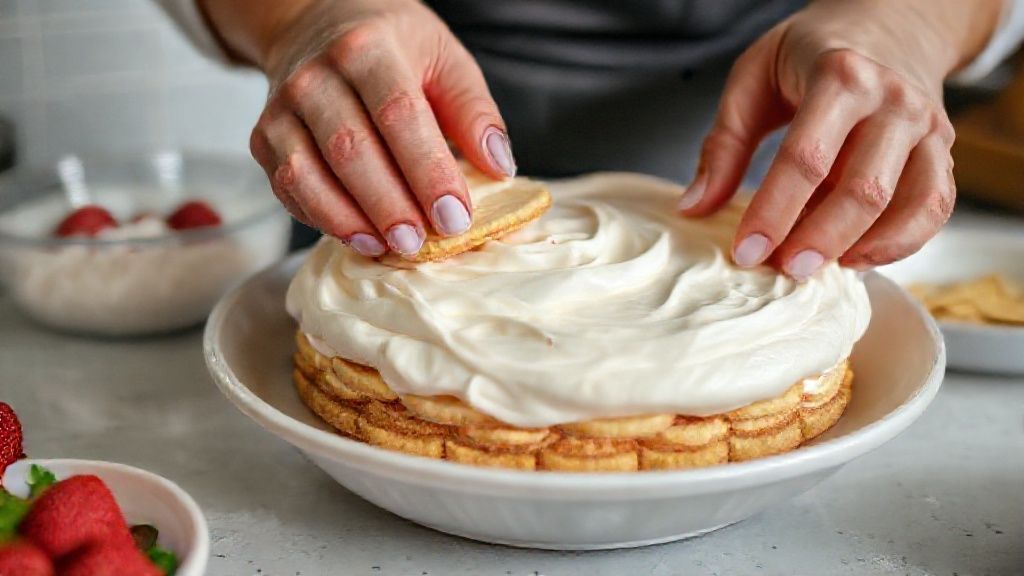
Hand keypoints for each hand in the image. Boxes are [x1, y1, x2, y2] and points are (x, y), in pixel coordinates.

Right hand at [202, 0, 514, 256]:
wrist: (316, 23)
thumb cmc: (391, 47)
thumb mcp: (444, 59)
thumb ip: (474, 112)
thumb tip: (499, 167)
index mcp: (369, 48)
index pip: (399, 115)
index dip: (427, 172)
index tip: (454, 216)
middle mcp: (316, 76)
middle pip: (351, 151)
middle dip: (389, 205)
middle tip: (422, 243)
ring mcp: (282, 108)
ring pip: (308, 174)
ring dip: (350, 221)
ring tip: (389, 248)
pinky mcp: (262, 138)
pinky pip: (287, 187)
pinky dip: (322, 218)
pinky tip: (358, 236)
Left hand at [679, 0, 1003, 277]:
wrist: (889, 23)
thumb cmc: (811, 53)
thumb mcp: (754, 77)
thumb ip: (724, 143)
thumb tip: (694, 207)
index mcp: (840, 76)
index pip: (806, 157)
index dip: (774, 212)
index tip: (746, 252)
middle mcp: (892, 101)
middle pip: (862, 189)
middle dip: (819, 240)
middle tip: (781, 271)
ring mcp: (926, 127)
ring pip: (909, 203)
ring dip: (862, 248)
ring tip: (816, 269)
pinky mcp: (943, 151)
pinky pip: (935, 207)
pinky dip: (901, 243)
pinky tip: (856, 257)